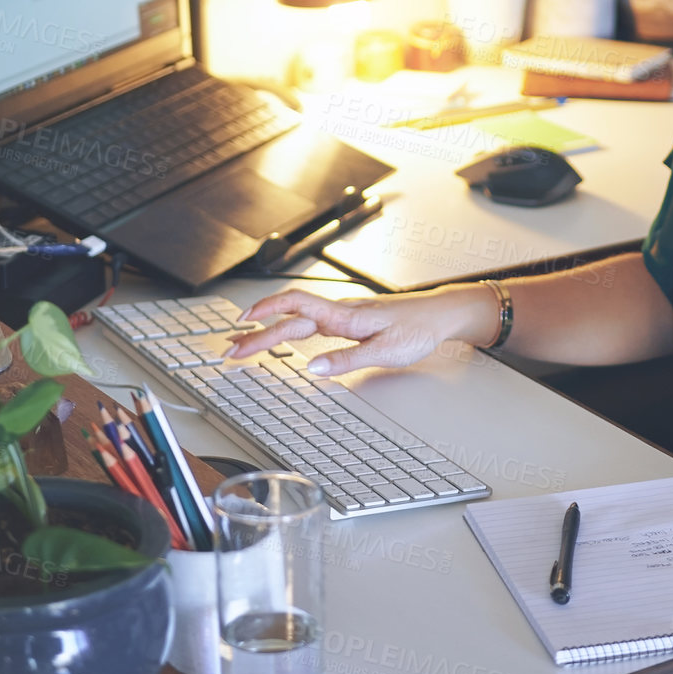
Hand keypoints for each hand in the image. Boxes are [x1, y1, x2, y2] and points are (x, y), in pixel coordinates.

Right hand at [228, 286, 495, 376]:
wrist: (441, 315)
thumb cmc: (419, 328)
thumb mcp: (386, 351)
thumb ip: (348, 360)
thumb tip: (313, 368)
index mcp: (344, 315)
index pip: (296, 305)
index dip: (266, 311)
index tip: (242, 323)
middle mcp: (340, 312)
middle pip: (289, 318)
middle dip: (257, 333)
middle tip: (231, 350)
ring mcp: (344, 317)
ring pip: (297, 321)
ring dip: (269, 332)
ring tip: (245, 346)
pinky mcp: (350, 323)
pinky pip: (310, 324)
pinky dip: (289, 331)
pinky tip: (283, 339)